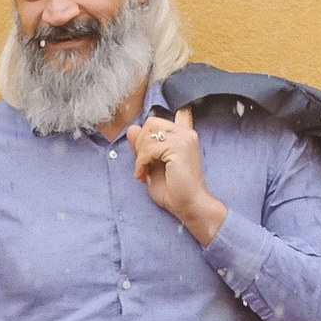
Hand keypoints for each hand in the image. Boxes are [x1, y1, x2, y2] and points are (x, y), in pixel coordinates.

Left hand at [122, 106, 226, 244]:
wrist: (188, 205)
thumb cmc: (173, 189)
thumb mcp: (151, 164)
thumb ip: (143, 146)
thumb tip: (131, 128)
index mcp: (183, 135)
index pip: (166, 114)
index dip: (152, 127)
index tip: (147, 150)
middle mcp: (186, 133)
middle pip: (151, 122)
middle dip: (140, 142)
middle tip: (141, 163)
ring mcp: (184, 139)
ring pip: (148, 134)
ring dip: (139, 155)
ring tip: (142, 172)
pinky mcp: (180, 148)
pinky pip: (149, 149)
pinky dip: (141, 163)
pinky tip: (143, 175)